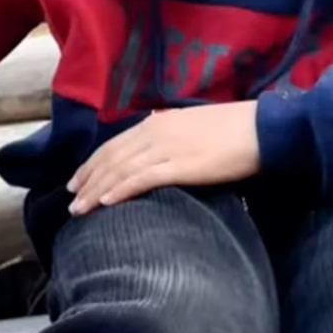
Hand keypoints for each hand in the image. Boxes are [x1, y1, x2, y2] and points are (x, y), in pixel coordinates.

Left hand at [67, 102, 259, 215]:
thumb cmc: (233, 130)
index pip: (114, 144)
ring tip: (79, 209)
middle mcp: (155, 132)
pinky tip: (105, 202)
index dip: (93, 163)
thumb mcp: (192, 127)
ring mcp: (166, 148)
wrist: (262, 128)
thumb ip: (170, 136)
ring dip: (95, 190)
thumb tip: (154, 147)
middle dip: (87, 179)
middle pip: (110, 158)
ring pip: (120, 170)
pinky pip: (142, 179)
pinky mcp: (181, 166)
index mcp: (157, 122)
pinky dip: (120, 190)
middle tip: (70, 199)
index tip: (77, 179)